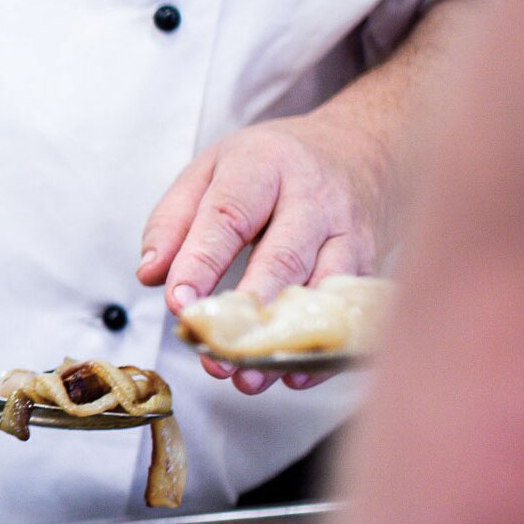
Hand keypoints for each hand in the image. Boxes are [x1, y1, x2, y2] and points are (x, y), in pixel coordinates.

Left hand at [139, 111, 392, 392]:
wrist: (365, 147)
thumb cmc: (273, 166)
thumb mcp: (211, 170)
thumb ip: (173, 220)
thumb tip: (150, 273)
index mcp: (263, 167)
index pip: (228, 217)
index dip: (202, 263)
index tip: (178, 304)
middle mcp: (314, 199)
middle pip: (282, 257)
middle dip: (246, 310)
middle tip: (212, 352)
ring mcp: (351, 232)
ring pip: (322, 290)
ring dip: (284, 340)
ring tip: (248, 377)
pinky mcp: (374, 263)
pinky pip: (352, 311)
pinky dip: (326, 349)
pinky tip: (297, 375)